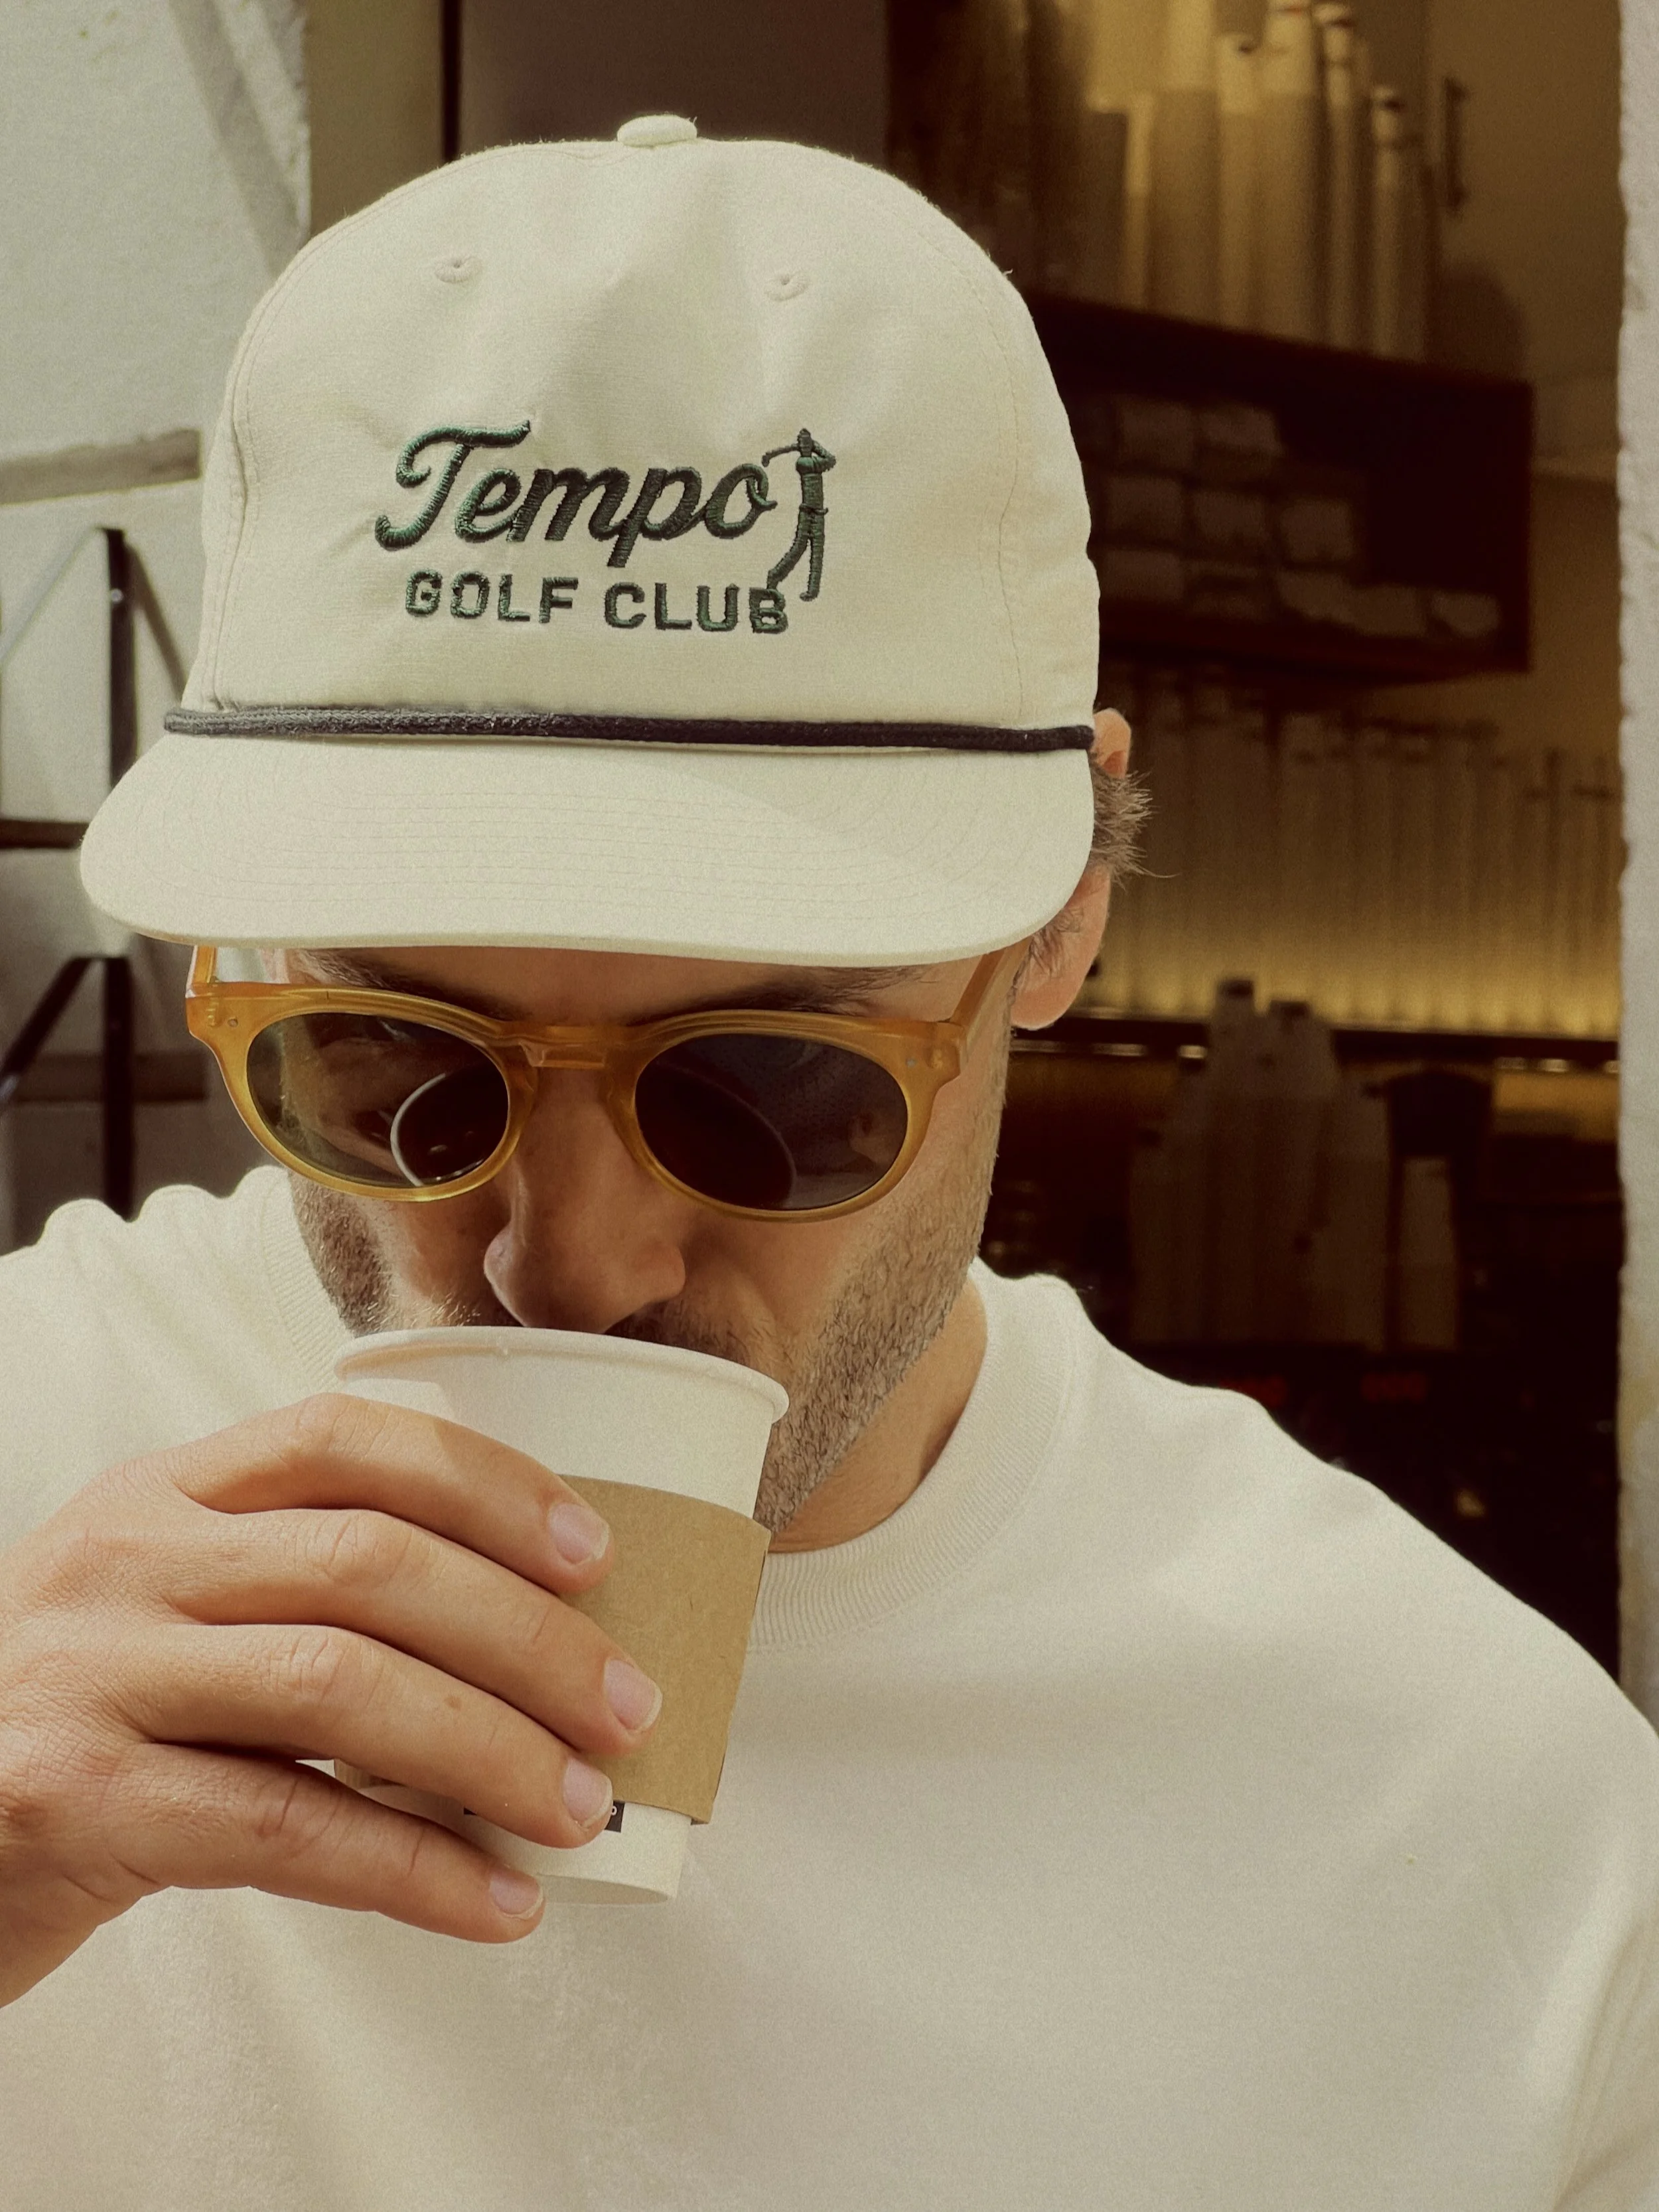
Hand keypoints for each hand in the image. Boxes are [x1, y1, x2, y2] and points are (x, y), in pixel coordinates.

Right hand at [0, 1393, 661, 2005]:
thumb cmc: (84, 1719)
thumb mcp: (168, 1610)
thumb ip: (301, 1595)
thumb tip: (530, 1647)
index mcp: (164, 1493)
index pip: (347, 1437)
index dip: (487, 1484)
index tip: (593, 1551)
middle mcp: (127, 1560)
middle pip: (369, 1564)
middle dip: (525, 1636)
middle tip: (628, 1706)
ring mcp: (93, 1674)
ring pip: (340, 1686)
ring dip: (490, 1750)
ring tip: (581, 1807)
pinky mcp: (76, 1801)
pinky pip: (285, 1830)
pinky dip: (413, 1870)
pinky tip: (497, 1904)